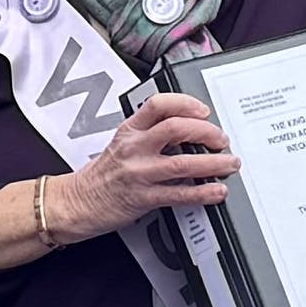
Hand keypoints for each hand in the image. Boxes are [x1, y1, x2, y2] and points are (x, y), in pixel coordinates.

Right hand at [63, 94, 235, 233]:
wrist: (76, 202)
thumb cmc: (100, 176)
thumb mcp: (120, 144)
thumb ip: (149, 135)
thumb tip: (186, 131)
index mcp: (129, 131)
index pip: (159, 105)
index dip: (186, 103)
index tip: (203, 110)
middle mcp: (134, 148)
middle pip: (176, 129)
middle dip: (207, 133)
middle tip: (221, 139)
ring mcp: (139, 173)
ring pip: (183, 162)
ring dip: (213, 163)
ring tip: (229, 164)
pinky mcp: (143, 198)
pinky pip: (180, 194)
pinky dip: (203, 192)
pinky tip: (216, 191)